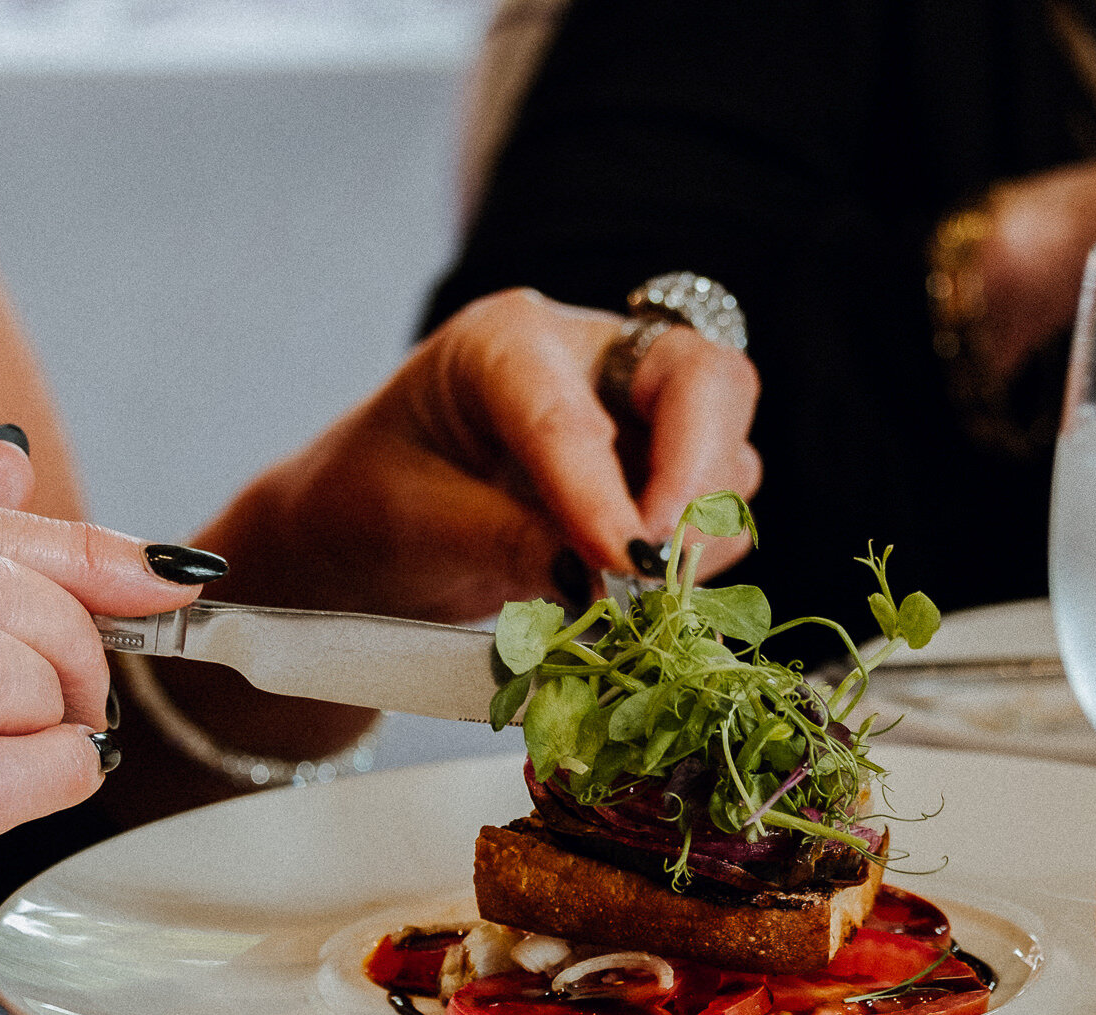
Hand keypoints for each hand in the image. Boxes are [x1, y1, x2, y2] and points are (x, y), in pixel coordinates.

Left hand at [198, 288, 762, 621]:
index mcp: (504, 341)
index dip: (600, 492)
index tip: (620, 566)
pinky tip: (644, 591)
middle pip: (706, 381)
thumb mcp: (413, 524)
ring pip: (729, 446)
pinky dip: (701, 555)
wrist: (366, 534)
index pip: (572, 411)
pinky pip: (721, 507)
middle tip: (655, 570)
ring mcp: (636, 411)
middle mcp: (589, 356)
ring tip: (637, 593)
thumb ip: (504, 541)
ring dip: (702, 528)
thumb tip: (597, 577)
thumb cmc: (368, 506)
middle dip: (697, 478)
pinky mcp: (661, 470)